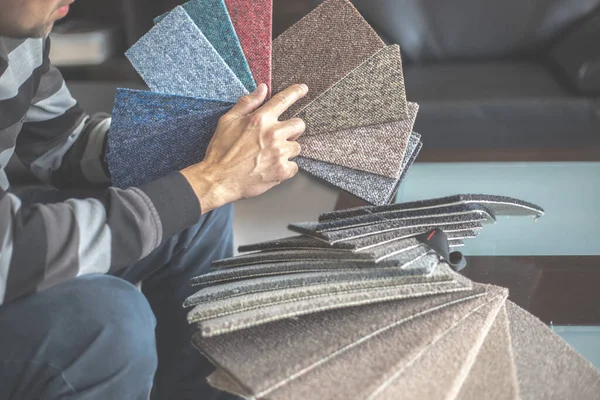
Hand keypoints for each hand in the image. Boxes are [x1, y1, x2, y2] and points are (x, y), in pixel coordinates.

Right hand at [181, 83, 307, 212]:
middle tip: (280, 137)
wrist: (218, 179)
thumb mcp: (228, 121)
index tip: (303, 89)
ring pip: (297, 147)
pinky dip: (285, 168)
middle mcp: (273, 134)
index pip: (283, 100)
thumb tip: (262, 88)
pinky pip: (294, 166)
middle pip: (299, 125)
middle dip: (293, 129)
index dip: (296, 92)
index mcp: (260, 119)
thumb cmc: (221, 151)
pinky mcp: (282, 170)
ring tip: (270, 156)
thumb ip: (247, 103)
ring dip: (287, 151)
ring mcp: (279, 153)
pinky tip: (271, 168)